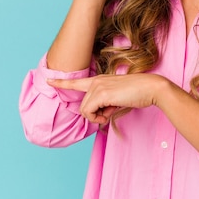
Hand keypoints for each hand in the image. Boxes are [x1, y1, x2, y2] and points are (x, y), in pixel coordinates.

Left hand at [47, 74, 167, 124]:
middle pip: (83, 105)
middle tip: (110, 112)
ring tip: (112, 111)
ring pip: (85, 110)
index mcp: (99, 80)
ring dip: (97, 117)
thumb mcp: (118, 99)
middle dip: (94, 114)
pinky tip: (109, 114)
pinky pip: (89, 112)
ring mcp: (97, 86)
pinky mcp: (101, 94)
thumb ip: (105, 105)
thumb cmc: (137, 93)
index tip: (48, 81)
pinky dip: (97, 118)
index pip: (76, 82)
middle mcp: (96, 81)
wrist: (150, 88)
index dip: (61, 83)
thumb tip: (99, 115)